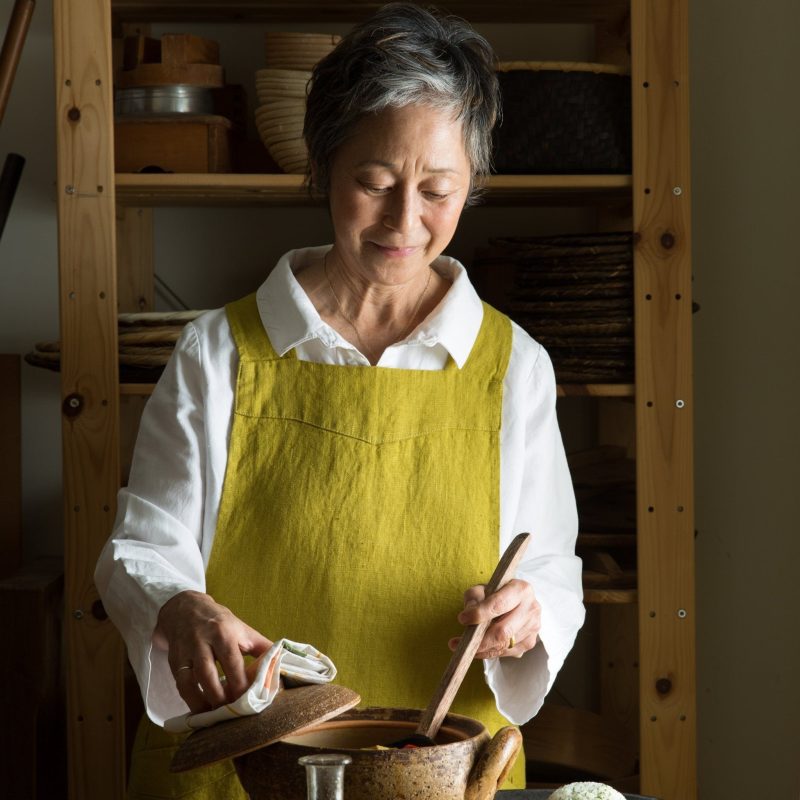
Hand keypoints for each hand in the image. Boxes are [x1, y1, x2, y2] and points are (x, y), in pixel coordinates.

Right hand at [155, 590, 271, 712]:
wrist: (185, 608)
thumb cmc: (219, 621)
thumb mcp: (242, 628)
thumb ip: (261, 646)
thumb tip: (280, 663)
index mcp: (223, 632)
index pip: (232, 662)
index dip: (240, 684)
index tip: (249, 700)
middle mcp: (202, 641)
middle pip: (209, 674)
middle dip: (220, 696)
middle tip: (232, 712)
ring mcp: (185, 651)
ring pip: (191, 681)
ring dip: (203, 701)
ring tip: (216, 715)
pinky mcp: (174, 660)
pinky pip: (180, 684)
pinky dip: (190, 700)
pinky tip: (200, 710)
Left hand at [448, 579, 540, 658]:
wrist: (516, 601)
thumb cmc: (497, 593)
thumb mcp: (484, 588)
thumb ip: (474, 596)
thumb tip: (468, 613)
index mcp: (521, 589)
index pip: (499, 604)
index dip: (479, 613)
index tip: (462, 619)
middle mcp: (531, 608)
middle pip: (503, 631)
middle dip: (480, 640)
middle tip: (461, 643)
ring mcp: (533, 627)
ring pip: (504, 645)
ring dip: (483, 650)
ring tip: (465, 648)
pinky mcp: (530, 642)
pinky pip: (507, 653)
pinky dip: (491, 653)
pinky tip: (479, 649)